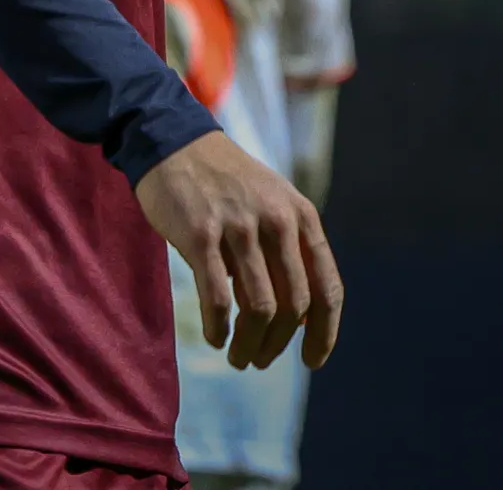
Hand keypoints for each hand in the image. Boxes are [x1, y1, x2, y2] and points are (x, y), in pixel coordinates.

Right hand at [135, 130, 342, 371]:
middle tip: (260, 359)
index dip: (324, 333)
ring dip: (250, 345)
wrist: (175, 142)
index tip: (312, 360)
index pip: (326, 288)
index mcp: (300, 214)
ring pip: (258, 309)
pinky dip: (219, 329)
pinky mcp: (201, 234)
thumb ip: (290, 251)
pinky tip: (215, 337)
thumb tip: (300, 320)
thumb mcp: (272, 204)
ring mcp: (238, 226)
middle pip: (293, 305)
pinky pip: (218, 299)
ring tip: (238, 357)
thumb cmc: (226, 182)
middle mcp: (276, 220)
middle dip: (279, 344)